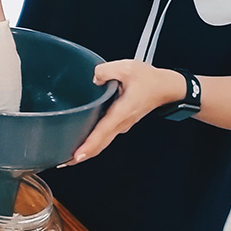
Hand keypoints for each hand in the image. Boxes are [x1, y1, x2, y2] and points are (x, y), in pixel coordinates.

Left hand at [69, 60, 185, 163]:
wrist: (167, 87)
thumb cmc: (150, 80)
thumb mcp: (127, 68)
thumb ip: (106, 71)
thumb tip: (93, 78)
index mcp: (122, 111)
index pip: (102, 132)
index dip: (88, 145)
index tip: (76, 156)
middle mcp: (122, 122)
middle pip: (100, 144)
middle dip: (82, 155)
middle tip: (62, 162)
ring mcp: (122, 125)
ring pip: (102, 142)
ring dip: (87, 150)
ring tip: (68, 155)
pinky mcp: (121, 123)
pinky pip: (105, 135)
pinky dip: (93, 142)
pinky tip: (82, 141)